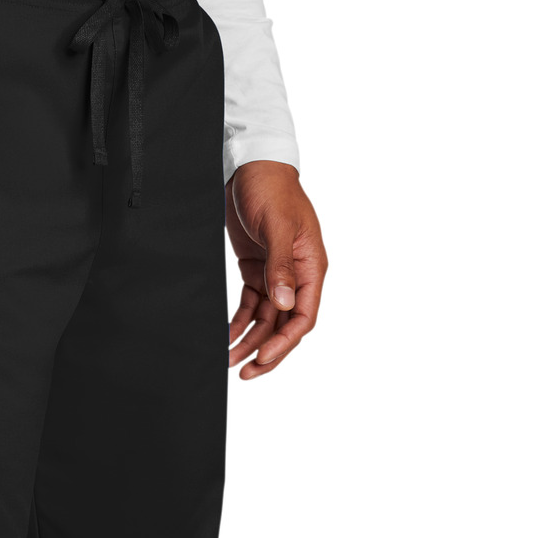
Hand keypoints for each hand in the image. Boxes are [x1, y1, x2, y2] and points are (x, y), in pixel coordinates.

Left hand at [226, 162, 326, 379]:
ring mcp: (276, 274)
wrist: (249, 165)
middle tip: (243, 373)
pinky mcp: (256, 270)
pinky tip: (226, 336)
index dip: (285, 342)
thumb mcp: (277, 227)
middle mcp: (297, 275)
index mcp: (311, 266)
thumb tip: (284, 305)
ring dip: (248, 340)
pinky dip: (239, 322)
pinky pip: (250, 305)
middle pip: (285, 325)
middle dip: (265, 350)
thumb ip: (281, 267)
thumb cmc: (270, 188)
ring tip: (227, 359)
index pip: (304, 315)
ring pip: (266, 319)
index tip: (262, 358)